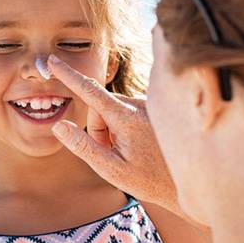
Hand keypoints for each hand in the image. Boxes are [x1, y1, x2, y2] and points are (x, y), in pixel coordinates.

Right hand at [47, 54, 181, 216]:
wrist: (191, 181)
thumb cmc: (150, 181)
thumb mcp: (111, 169)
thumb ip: (83, 146)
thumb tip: (59, 125)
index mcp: (127, 117)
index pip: (90, 91)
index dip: (68, 75)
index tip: (52, 61)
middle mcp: (140, 105)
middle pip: (100, 108)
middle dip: (99, 129)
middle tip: (113, 155)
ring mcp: (149, 105)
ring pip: (113, 111)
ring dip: (113, 130)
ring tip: (130, 153)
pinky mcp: (154, 109)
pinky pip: (127, 112)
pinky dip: (125, 128)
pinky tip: (141, 146)